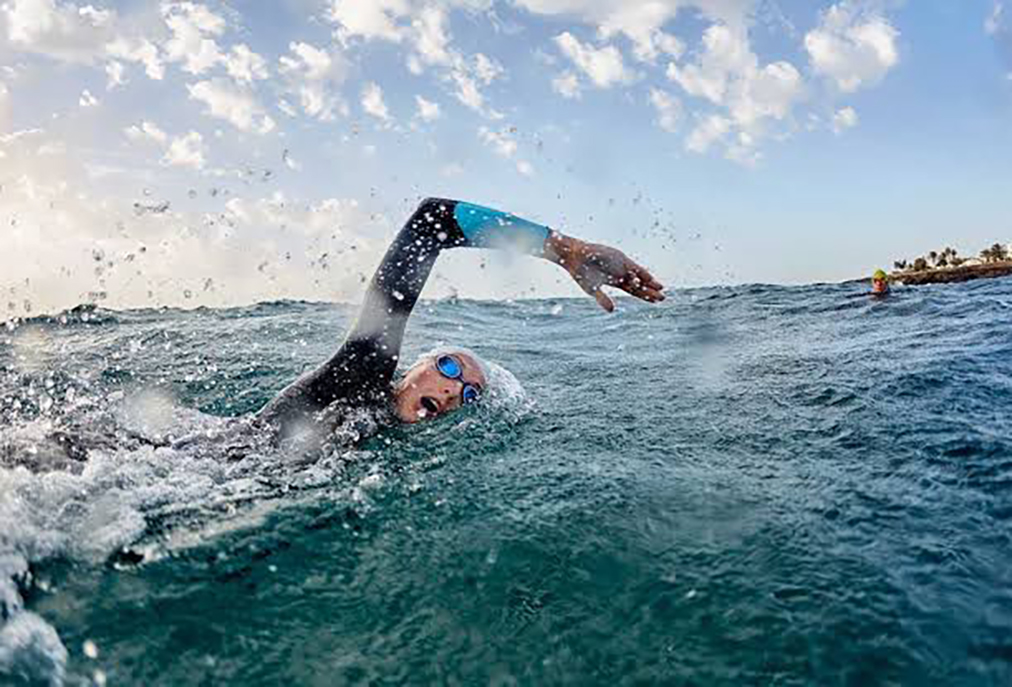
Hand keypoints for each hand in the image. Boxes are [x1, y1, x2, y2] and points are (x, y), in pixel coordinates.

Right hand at [545, 233, 665, 311]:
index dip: (644, 296)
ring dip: (649, 282)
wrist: (575, 257)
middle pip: (639, 285)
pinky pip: (633, 267)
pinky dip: (641, 273)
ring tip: (661, 289)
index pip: (634, 291)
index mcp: (616, 281)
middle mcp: (621, 273)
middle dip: (650, 291)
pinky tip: (650, 279)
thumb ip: (603, 299)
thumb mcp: (593, 289)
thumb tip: (612, 311)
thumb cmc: (581, 273)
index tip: (655, 302)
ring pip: (639, 276)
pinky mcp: (619, 258)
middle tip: (663, 298)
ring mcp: (621, 265)